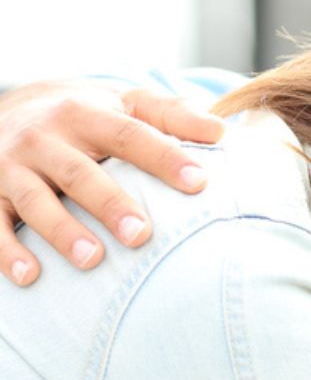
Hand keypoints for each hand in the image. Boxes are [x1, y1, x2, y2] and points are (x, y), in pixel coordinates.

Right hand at [0, 81, 222, 284]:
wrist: (10, 106)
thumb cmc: (88, 116)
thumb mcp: (126, 103)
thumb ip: (172, 114)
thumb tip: (220, 131)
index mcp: (86, 114)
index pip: (129, 135)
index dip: (163, 157)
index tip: (199, 182)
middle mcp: (45, 139)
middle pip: (79, 172)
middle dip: (110, 203)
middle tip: (142, 234)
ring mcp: (12, 167)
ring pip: (36, 200)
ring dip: (62, 231)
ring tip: (92, 259)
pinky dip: (6, 250)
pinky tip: (28, 276)